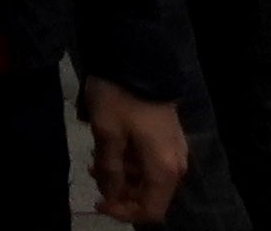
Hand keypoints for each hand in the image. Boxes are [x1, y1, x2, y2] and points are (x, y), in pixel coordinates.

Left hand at [83, 78, 185, 221]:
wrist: (137, 58)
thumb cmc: (120, 98)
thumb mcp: (107, 134)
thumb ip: (110, 170)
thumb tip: (111, 193)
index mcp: (165, 169)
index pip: (151, 210)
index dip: (124, 212)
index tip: (99, 202)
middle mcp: (176, 164)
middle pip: (150, 195)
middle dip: (120, 191)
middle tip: (94, 173)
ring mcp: (174, 150)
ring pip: (148, 177)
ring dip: (122, 174)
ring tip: (96, 158)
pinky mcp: (167, 137)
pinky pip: (150, 160)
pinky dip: (129, 160)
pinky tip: (110, 146)